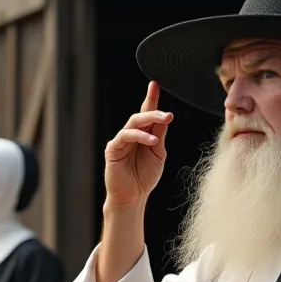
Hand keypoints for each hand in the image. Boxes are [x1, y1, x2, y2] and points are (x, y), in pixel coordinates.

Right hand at [103, 81, 172, 207]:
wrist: (132, 197)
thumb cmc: (144, 177)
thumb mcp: (158, 154)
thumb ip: (159, 136)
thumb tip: (165, 118)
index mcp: (143, 135)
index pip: (147, 113)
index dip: (151, 99)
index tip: (155, 84)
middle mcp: (131, 134)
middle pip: (141, 115)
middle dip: (154, 108)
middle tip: (167, 111)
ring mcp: (121, 140)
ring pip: (134, 122)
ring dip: (149, 120)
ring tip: (164, 121)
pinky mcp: (113, 148)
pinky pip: (125, 136)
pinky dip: (139, 136)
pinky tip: (152, 141)